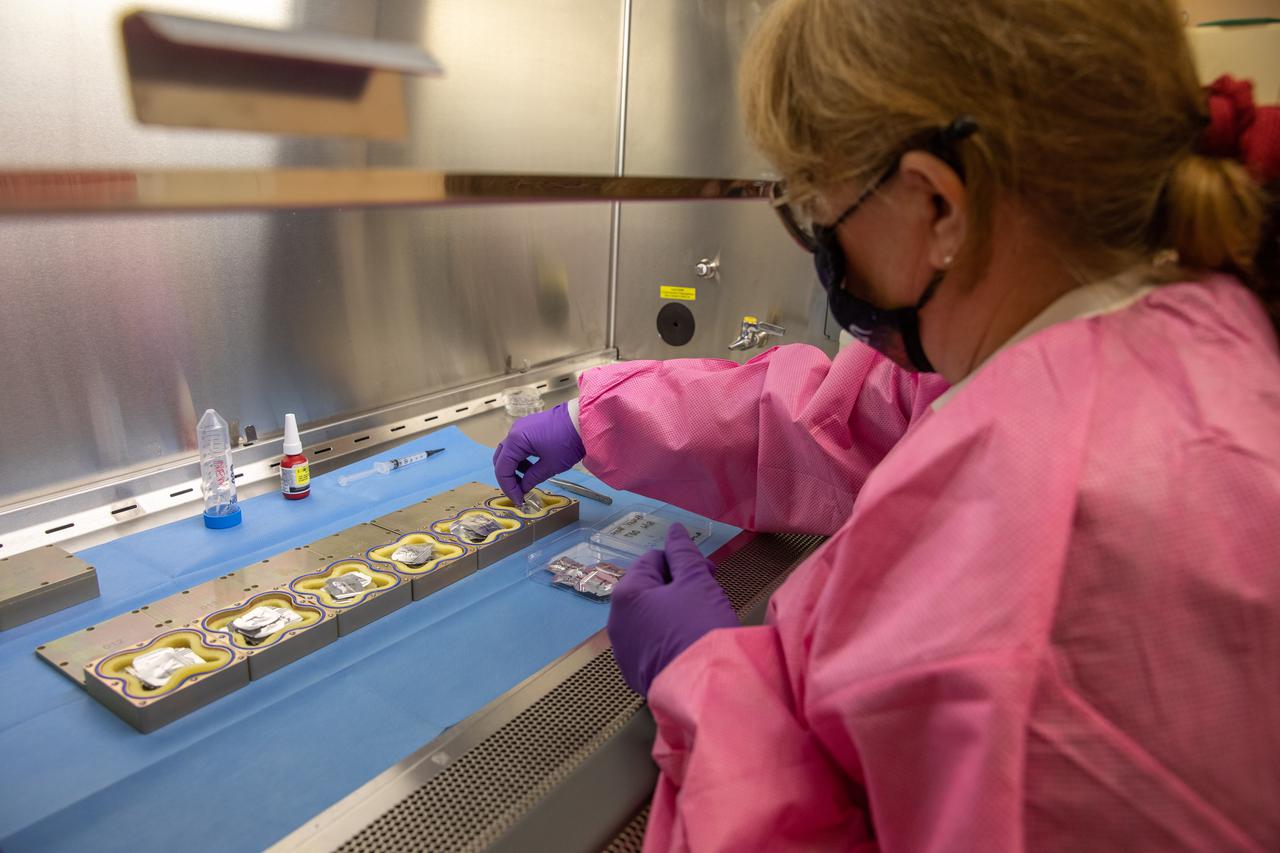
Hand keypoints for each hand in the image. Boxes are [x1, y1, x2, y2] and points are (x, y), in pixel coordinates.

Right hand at [492, 403, 585, 503]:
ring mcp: (521, 428)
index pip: (502, 469)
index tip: (518, 500)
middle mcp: (514, 432)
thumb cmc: (569, 440)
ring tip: (526, 483)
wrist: (584, 420)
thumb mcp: (550, 465)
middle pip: (501, 460)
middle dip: (508, 479)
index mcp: (516, 440)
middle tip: (518, 493)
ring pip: (508, 453)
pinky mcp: (529, 428)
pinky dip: (520, 460)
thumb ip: (532, 478)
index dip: (508, 487)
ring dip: (514, 469)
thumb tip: (523, 489)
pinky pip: (518, 446)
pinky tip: (530, 469)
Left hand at [607, 523, 737, 694]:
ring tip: (701, 621)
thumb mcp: (697, 582)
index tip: (710, 574)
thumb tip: (674, 529)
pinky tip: (690, 646)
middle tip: (709, 595)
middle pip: (649, 590)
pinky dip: (669, 639)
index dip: (683, 562)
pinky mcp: (634, 675)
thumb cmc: (700, 626)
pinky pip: (652, 645)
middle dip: (679, 587)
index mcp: (626, 593)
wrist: (705, 688)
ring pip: (650, 618)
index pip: (653, 560)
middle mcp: (616, 621)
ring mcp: (623, 651)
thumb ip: (683, 552)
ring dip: (674, 612)